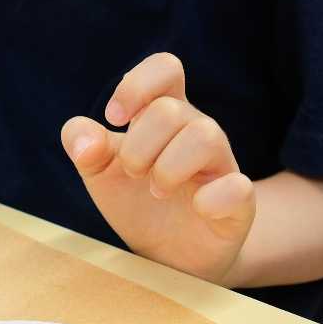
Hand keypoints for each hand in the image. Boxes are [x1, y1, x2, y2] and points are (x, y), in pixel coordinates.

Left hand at [60, 53, 254, 284]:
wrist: (167, 256)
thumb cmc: (135, 200)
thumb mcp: (99, 170)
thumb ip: (83, 144)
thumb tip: (84, 140)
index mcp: (163, 114)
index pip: (165, 68)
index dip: (136, 85)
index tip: (114, 118)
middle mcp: (196, 131)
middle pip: (172, 110)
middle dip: (139, 146)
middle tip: (133, 173)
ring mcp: (221, 164)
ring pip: (205, 136)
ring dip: (168, 168)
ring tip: (157, 190)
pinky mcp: (237, 202)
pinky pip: (239, 187)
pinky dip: (212, 198)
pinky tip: (196, 207)